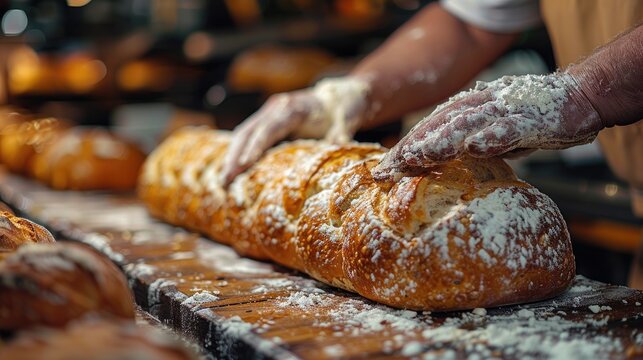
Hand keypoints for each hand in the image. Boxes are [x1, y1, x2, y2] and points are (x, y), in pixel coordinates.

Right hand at [220, 77, 369, 185]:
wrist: (337, 98)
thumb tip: (340, 144)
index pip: (270, 128)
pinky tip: (231, 171)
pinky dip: (238, 152)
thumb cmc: (341, 112)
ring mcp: (268, 112)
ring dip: (232, 156)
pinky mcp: (266, 120)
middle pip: (249, 130)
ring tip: (222, 181)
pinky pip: (247, 136)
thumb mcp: (345, 122)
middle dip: (235, 156)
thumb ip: (340, 133)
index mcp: (293, 107)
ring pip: (243, 133)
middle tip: (225, 180)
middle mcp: (276, 107)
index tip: (244, 165)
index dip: (256, 146)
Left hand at [372, 73, 603, 180]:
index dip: (404, 148)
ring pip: (466, 124)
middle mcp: (480, 106)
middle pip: (438, 126)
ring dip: (441, 140)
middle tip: (385, 170)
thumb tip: (437, 163)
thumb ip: (467, 144)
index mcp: (468, 110)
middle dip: (410, 147)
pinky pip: (510, 127)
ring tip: (417, 156)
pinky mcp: (531, 118)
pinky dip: (493, 136)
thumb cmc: (531, 119)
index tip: (382, 171)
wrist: (579, 96)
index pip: (429, 130)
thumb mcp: (491, 134)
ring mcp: (504, 110)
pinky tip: (475, 147)